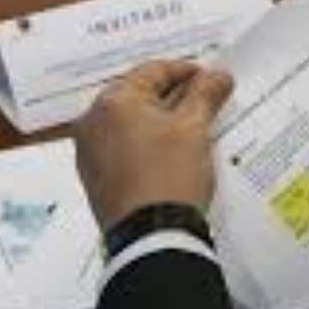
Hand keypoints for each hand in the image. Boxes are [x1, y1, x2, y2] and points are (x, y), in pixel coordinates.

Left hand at [74, 61, 233, 229]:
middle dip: (174, 96)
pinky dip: (148, 144)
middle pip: (139, 95)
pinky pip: (124, 148)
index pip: (153, 71)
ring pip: (131, 123)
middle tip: (206, 101)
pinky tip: (173, 154)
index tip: (212, 79)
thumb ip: (205, 94)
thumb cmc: (169, 176)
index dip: (187, 71)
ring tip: (194, 128)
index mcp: (113, 102)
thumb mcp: (194, 128)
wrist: (151, 238)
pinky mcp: (97, 178)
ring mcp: (91, 153)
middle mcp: (93, 123)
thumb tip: (218, 75)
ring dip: (161, 120)